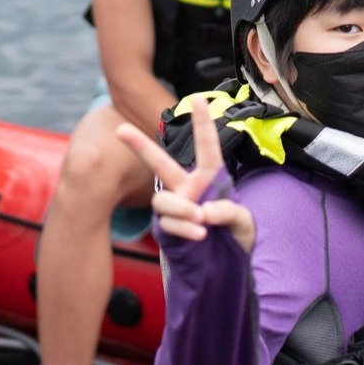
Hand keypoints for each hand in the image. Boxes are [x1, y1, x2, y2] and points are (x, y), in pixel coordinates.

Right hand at [113, 95, 253, 252]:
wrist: (227, 266)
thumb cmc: (237, 235)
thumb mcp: (244, 221)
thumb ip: (228, 212)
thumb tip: (203, 212)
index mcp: (210, 177)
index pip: (207, 147)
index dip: (202, 123)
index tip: (198, 98)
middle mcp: (188, 188)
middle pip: (160, 163)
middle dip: (139, 145)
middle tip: (119, 128)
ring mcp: (176, 207)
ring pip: (163, 200)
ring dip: (181, 208)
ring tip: (201, 220)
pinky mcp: (167, 228)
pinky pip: (168, 223)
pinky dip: (184, 228)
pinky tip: (200, 233)